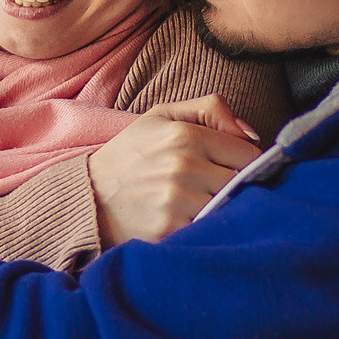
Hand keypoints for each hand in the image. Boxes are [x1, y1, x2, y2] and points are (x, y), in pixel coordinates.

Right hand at [88, 95, 262, 245]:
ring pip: (229, 207)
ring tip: (202, 206)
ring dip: (222, 210)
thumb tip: (249, 133)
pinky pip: (208, 230)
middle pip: (242, 183)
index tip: (229, 169)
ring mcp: (176, 200)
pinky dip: (205, 229)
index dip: (243, 163)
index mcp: (185, 134)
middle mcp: (183, 165)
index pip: (247, 154)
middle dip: (235, 188)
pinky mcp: (169, 230)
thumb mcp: (161, 116)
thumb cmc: (130, 155)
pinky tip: (189, 222)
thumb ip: (209, 109)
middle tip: (214, 190)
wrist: (89, 196)